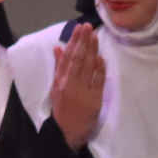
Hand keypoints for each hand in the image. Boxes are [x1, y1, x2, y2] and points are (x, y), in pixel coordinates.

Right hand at [50, 24, 105, 147]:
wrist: (67, 131)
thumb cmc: (63, 108)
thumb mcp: (56, 87)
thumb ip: (59, 68)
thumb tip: (57, 48)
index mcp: (60, 81)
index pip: (68, 57)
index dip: (74, 42)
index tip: (79, 29)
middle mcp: (70, 84)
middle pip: (78, 59)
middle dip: (83, 42)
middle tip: (87, 26)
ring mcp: (82, 90)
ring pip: (87, 67)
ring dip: (91, 50)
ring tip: (94, 36)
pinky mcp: (94, 98)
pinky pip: (97, 80)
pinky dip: (99, 68)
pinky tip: (101, 57)